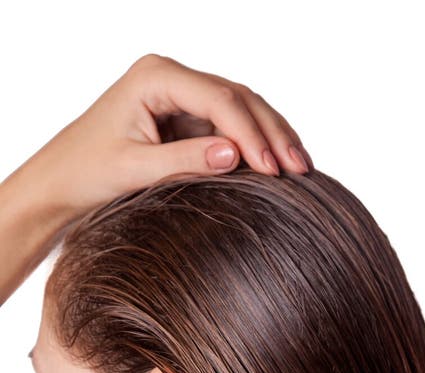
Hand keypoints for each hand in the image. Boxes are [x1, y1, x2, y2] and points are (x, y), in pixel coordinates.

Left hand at [15, 53, 312, 220]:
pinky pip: (232, 126)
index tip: (272, 168)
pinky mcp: (188, 119)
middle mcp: (173, 78)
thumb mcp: (135, 169)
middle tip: (299, 168)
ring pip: (242, 108)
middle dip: (272, 132)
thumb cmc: (87, 171)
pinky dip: (256, 145)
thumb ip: (184, 160)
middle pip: (238, 97)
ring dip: (272, 137)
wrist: (62, 181)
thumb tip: (236, 155)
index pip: (219, 98)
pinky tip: (277, 164)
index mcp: (156, 76)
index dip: (251, 132)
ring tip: (299, 167)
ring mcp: (183, 96)